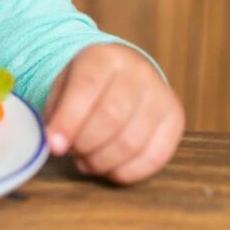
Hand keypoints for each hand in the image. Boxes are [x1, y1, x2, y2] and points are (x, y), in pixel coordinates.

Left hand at [43, 43, 183, 184]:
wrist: (125, 75)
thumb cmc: (88, 85)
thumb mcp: (64, 85)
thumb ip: (56, 112)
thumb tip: (54, 144)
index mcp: (104, 57)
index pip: (86, 88)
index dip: (68, 121)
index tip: (54, 146)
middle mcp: (138, 72)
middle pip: (111, 117)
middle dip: (86, 144)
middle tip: (73, 153)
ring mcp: (161, 95)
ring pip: (132, 141)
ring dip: (103, 161)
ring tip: (87, 161)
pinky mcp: (175, 120)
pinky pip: (155, 156)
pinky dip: (128, 172)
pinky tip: (110, 168)